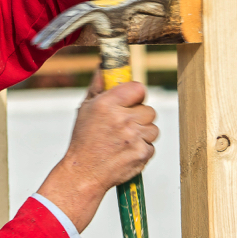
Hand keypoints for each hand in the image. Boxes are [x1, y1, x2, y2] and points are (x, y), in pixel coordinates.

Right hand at [36, 75, 158, 231]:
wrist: (84, 173)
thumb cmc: (84, 139)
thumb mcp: (85, 109)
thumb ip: (98, 85)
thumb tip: (104, 64)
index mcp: (107, 105)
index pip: (139, 88)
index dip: (136, 95)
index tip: (130, 101)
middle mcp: (122, 120)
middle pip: (149, 110)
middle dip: (139, 117)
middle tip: (123, 124)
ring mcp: (134, 138)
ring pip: (153, 128)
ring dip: (142, 133)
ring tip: (124, 140)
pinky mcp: (142, 154)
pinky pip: (151, 145)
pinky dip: (142, 148)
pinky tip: (126, 151)